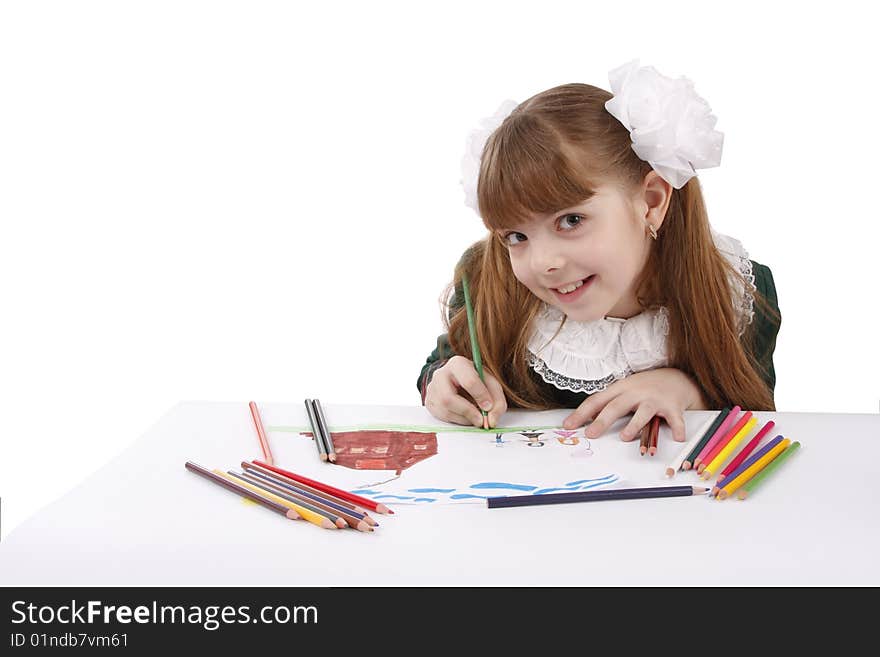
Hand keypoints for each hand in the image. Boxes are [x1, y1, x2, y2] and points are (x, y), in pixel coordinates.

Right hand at [425, 355, 507, 427]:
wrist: (458, 380)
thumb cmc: (476, 380)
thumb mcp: (490, 383)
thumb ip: (497, 400)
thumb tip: (492, 421)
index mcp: (458, 364)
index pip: (468, 381)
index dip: (480, 396)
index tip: (488, 407)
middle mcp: (441, 374)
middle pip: (449, 398)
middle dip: (468, 411)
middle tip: (481, 420)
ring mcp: (432, 389)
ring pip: (446, 410)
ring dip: (464, 418)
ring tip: (475, 417)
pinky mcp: (429, 402)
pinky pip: (443, 417)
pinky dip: (458, 420)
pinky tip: (465, 415)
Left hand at [562, 368, 706, 441]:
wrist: (676, 378)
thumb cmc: (644, 388)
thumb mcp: (623, 391)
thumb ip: (607, 404)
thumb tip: (584, 421)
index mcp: (620, 389)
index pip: (597, 400)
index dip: (581, 413)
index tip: (568, 425)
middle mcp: (636, 392)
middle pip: (616, 406)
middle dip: (602, 420)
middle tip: (590, 434)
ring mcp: (654, 399)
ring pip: (643, 412)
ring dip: (634, 425)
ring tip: (625, 437)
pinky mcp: (673, 406)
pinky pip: (675, 419)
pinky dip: (677, 428)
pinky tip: (677, 438)